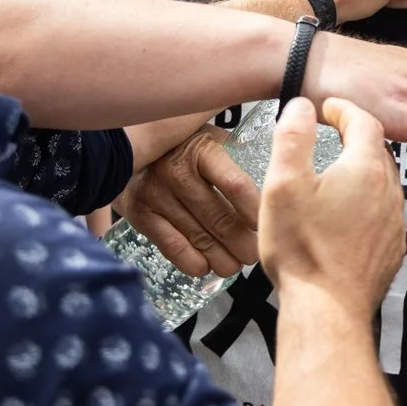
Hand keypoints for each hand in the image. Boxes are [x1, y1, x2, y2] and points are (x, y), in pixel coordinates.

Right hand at [116, 127, 262, 278]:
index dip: (254, 211)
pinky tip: (205, 267)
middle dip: (243, 243)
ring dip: (221, 258)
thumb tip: (278, 172)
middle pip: (219, 218)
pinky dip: (191, 261)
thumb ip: (237, 152)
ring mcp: (156, 194)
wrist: (129, 148)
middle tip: (254, 254)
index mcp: (202, 150)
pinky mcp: (140, 214)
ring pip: (198, 236)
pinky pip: (171, 245)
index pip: (235, 186)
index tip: (267, 226)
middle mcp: (176, 171)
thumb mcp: (211, 138)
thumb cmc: (184, 146)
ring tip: (235, 265)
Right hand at [258, 98, 405, 315]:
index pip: (364, 122)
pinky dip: (368, 205)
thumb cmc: (302, 250)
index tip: (329, 108)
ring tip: (336, 175)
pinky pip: (384, 215)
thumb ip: (293, 138)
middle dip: (356, 138)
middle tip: (332, 135)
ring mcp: (394, 223)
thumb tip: (302, 106)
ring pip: (383, 183)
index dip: (345, 110)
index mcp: (364, 169)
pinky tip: (345, 217)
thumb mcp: (283, 184)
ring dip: (363, 173)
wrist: (327, 310)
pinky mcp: (392, 250)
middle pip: (378, 151)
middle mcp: (388, 192)